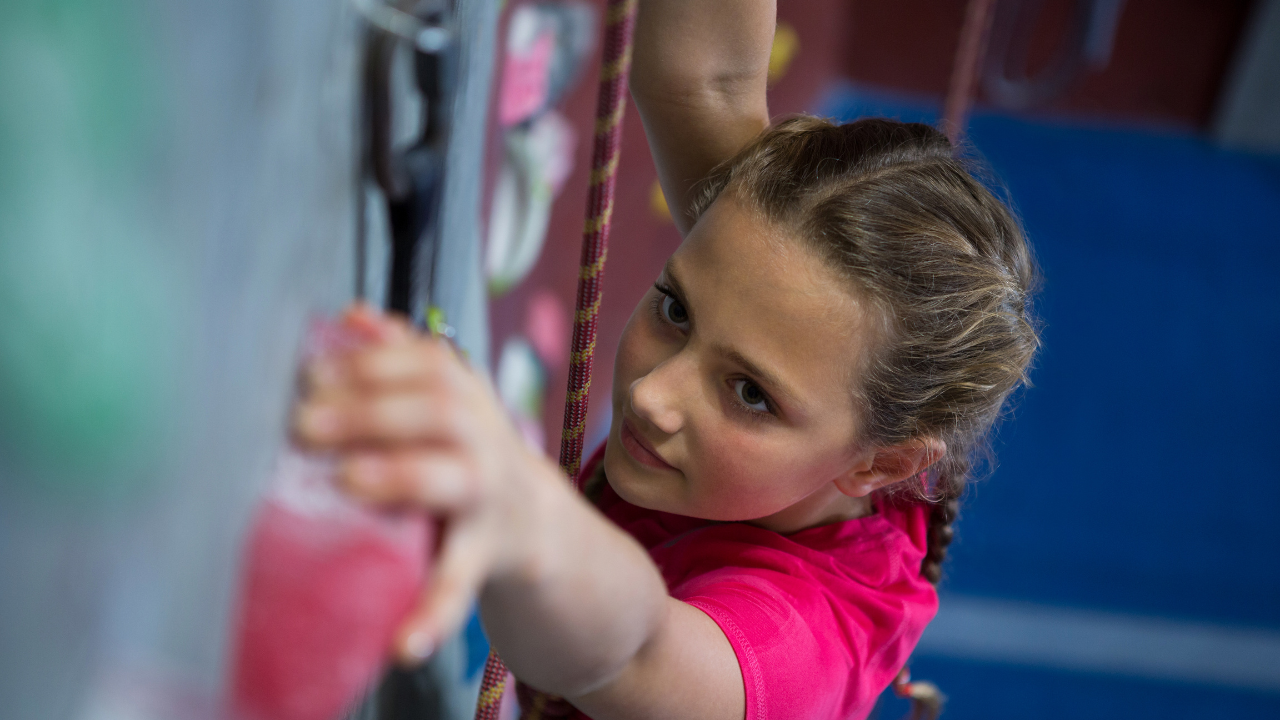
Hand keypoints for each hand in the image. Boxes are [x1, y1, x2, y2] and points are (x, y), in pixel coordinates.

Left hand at [293, 307, 552, 663]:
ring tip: (350, 482)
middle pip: (439, 412)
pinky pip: (458, 583)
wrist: (534, 524)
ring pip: (453, 481)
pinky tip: (402, 644)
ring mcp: (488, 497)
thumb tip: (351, 314)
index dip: (373, 365)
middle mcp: (484, 440)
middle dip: (373, 410)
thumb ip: (401, 356)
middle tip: (302, 425)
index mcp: (468, 398)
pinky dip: (431, 613)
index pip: (429, 364)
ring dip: (402, 476)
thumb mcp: (447, 398)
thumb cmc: (466, 453)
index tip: (313, 375)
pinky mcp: (484, 555)